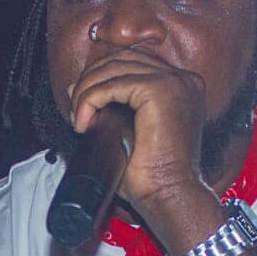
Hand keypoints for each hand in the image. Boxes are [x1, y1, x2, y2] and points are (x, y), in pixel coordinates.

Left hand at [66, 49, 210, 215]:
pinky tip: (84, 123)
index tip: (82, 104)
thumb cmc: (152, 175)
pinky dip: (90, 100)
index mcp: (181, 86)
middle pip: (121, 59)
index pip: (131, 62)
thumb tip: (74, 86)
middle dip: (90, 81)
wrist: (170, 196)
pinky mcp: (160, 91)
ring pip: (113, 69)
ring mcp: (174, 82)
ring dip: (86, 92)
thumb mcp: (126, 132)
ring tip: (79, 120)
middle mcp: (182, 79)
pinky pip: (111, 84)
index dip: (101, 77)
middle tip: (77, 112)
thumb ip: (107, 106)